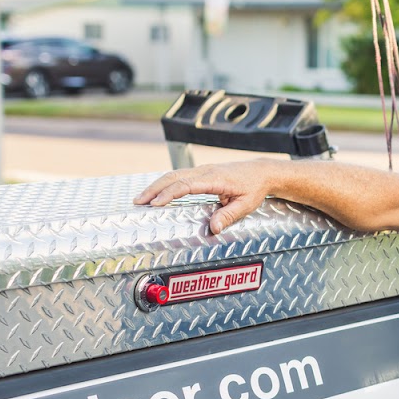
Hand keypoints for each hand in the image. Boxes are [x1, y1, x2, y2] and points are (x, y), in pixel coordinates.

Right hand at [135, 162, 276, 234]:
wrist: (261, 172)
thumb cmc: (254, 188)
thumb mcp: (246, 204)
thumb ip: (229, 215)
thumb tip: (213, 228)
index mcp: (215, 178)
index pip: (186, 185)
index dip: (169, 193)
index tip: (155, 203)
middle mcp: (205, 171)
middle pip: (173, 177)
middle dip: (154, 189)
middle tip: (138, 202)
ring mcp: (202, 170)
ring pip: (173, 175)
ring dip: (156, 186)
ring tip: (140, 199)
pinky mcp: (201, 172)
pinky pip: (179, 176)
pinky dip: (164, 184)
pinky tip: (155, 193)